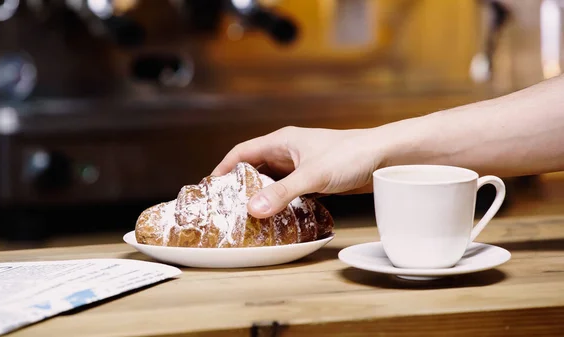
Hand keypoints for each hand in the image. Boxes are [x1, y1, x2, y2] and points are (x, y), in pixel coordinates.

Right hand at [211, 126, 388, 217]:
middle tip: (227, 206)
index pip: (242, 151)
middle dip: (241, 185)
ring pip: (273, 181)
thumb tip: (252, 210)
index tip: (210, 186)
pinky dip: (281, 202)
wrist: (387, 157)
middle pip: (255, 167)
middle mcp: (290, 151)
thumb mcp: (313, 175)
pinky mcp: (316, 178)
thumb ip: (282, 193)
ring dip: (262, 196)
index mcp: (283, 140)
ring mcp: (303, 165)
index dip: (224, 167)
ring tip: (248, 215)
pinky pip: (290, 190)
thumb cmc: (352, 155)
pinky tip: (278, 217)